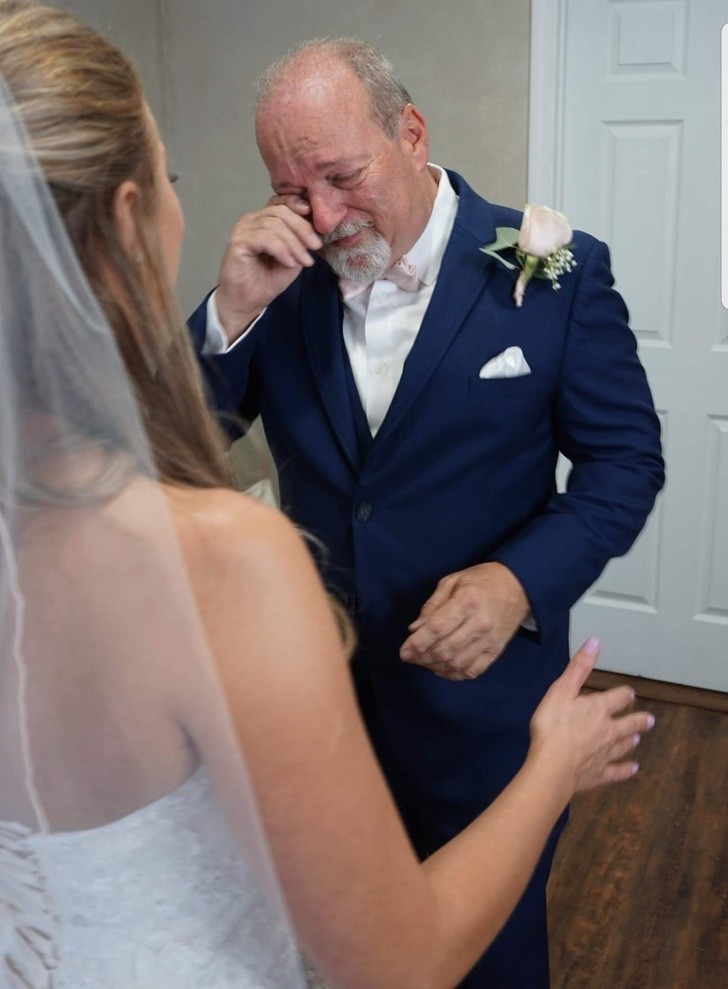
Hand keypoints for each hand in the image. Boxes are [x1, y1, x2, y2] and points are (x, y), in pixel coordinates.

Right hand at [215, 194, 321, 343]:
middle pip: (281, 212)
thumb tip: (317, 228)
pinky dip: (281, 250)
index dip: (297, 205)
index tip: (314, 219)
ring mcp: (243, 229)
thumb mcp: (293, 257)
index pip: (281, 202)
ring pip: (274, 224)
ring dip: (294, 244)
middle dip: (302, 229)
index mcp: (264, 220)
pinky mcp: (238, 242)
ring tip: (303, 261)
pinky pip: (264, 238)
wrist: (248, 303)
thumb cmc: (267, 280)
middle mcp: (251, 220)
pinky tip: (289, 262)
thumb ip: (300, 240)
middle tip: (315, 247)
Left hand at [399, 562, 529, 679]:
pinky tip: (442, 669)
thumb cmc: (480, 580)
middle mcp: (479, 624)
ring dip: (436, 666)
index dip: (417, 644)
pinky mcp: (496, 652)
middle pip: (445, 650)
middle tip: (411, 657)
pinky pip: (473, 671)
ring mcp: (490, 641)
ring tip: (424, 662)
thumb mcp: (452, 582)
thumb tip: (414, 629)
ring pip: (457, 664)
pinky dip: (454, 675)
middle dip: (422, 657)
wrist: (518, 586)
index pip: (436, 629)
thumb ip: (432, 606)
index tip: (403, 652)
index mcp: (466, 602)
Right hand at [529, 637, 654, 792]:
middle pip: (629, 724)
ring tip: (638, 738)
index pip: (618, 698)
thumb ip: (579, 668)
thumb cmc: (553, 725)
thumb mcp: (561, 690)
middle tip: (650, 720)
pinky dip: (626, 770)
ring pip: (624, 746)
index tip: (629, 693)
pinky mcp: (600, 774)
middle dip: (639, 720)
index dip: (624, 694)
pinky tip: (633, 769)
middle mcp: (609, 730)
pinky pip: (617, 772)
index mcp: (599, 708)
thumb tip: (595, 641)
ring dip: (631, 740)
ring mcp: (606, 754)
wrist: (552, 765)